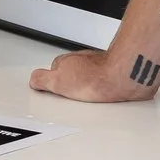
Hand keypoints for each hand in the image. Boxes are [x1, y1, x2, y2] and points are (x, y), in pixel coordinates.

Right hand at [30, 49, 158, 102]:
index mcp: (67, 61)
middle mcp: (84, 61)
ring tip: (90, 99)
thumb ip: (42, 79)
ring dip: (89, 85)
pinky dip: (104, 88)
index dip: (54, 83)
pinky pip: (106, 81)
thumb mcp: (58, 82)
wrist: (125, 78)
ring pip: (89, 76)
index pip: (54, 70)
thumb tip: (34, 80)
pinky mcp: (115, 74)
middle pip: (72, 72)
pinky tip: (104, 99)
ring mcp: (100, 66)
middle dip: (72, 84)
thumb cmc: (97, 79)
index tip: (55, 91)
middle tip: (74, 97)